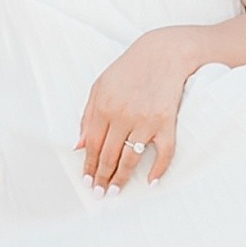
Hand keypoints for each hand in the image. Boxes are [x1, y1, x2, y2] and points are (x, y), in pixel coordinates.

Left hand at [78, 35, 196, 188]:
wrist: (164, 53)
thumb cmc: (130, 69)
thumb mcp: (100, 86)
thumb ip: (88, 115)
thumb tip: (78, 145)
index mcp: (104, 107)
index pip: (92, 146)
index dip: (88, 166)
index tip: (87, 181)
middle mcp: (123, 116)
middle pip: (109, 156)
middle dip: (101, 177)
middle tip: (99, 193)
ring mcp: (146, 121)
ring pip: (130, 159)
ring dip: (121, 178)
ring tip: (115, 191)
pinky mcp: (167, 122)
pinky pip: (164, 152)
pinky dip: (158, 169)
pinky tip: (152, 182)